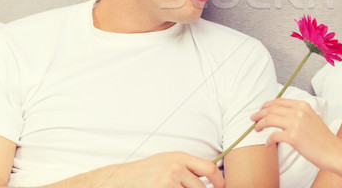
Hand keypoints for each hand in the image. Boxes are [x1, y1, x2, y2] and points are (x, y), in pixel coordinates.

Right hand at [99, 151, 224, 187]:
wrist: (118, 180)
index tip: (222, 187)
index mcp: (179, 157)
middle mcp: (176, 167)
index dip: (219, 180)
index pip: (209, 168)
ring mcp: (168, 181)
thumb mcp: (166, 162)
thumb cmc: (144, 173)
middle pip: (201, 187)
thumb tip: (208, 177)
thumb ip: (186, 167)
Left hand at [251, 98, 338, 170]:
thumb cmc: (322, 138)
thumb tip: (280, 114)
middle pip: (272, 109)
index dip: (266, 105)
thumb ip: (297, 113)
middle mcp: (299, 111)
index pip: (279, 101)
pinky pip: (273, 136)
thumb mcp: (311, 118)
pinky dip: (268, 140)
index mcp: (302, 105)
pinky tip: (267, 143)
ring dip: (260, 124)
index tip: (260, 110)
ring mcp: (296, 123)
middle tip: (253, 119)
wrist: (333, 151)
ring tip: (256, 129)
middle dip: (259, 113)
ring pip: (270, 119)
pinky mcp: (293, 137)